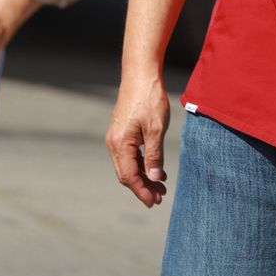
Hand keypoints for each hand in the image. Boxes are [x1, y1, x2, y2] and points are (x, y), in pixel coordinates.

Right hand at [105, 71, 170, 207]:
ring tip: (161, 186)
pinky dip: (142, 163)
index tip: (154, 201)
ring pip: (128, 164)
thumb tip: (154, 178)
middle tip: (160, 197)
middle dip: (143, 187)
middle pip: (126, 174)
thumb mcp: (156, 129)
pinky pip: (130, 154)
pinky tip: (156, 168)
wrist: (141, 74)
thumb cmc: (149, 99)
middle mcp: (114, 142)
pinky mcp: (122, 131)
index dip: (141, 191)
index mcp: (120, 143)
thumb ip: (154, 155)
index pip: (128, 176)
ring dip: (143, 176)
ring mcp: (116, 137)